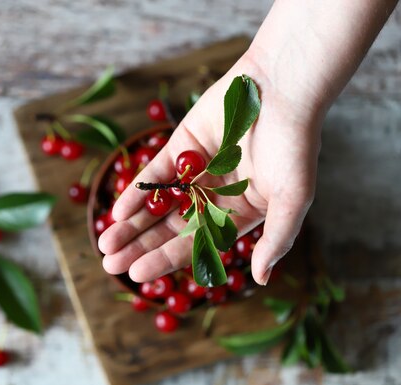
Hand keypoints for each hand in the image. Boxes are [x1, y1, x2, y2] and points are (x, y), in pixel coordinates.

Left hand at [98, 54, 321, 284]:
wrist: (283, 88)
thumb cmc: (294, 146)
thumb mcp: (292, 199)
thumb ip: (276, 239)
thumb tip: (262, 279)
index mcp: (238, 215)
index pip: (196, 244)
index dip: (166, 259)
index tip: (138, 275)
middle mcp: (214, 197)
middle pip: (170, 229)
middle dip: (141, 247)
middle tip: (110, 265)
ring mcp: (195, 172)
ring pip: (158, 204)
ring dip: (132, 224)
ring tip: (105, 245)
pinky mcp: (181, 147)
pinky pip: (155, 174)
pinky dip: (136, 192)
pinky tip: (117, 212)